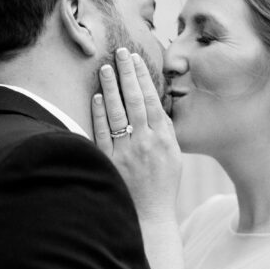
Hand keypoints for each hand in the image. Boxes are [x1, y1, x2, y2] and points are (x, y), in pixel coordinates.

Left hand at [92, 48, 180, 223]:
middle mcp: (147, 142)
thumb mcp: (173, 155)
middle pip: (136, 100)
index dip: (144, 77)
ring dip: (111, 88)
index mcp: (165, 138)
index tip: (136, 59)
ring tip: (105, 68)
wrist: (150, 216)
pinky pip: (103, 133)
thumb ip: (164, 130)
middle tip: (120, 52)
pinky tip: (96, 97)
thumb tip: (155, 104)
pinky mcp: (111, 162)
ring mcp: (128, 152)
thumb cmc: (162, 185)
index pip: (153, 100)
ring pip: (118, 113)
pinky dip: (99, 113)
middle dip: (127, 74)